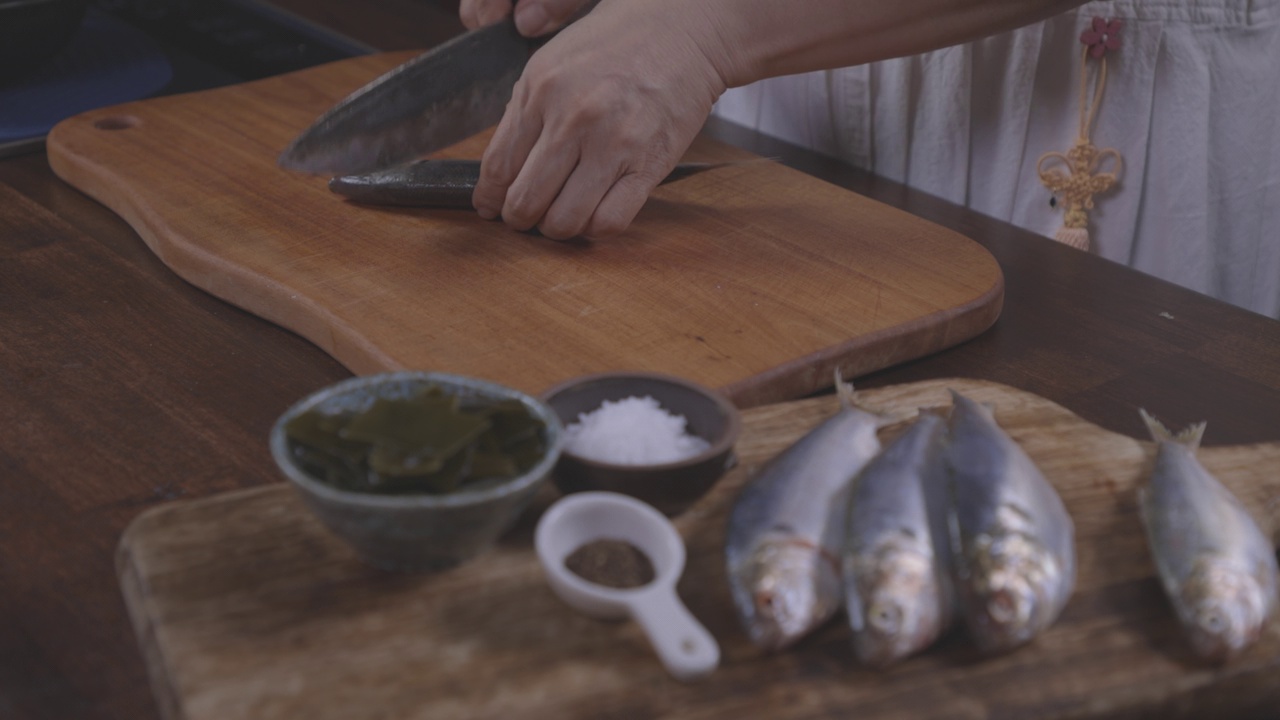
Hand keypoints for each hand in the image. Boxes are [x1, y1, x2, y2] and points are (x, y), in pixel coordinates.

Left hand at [472, 0, 730, 238]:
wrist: (682, 30)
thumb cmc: (617, 45)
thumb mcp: (553, 62)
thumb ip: (525, 112)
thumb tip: (503, 169)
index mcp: (540, 89)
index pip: (498, 166)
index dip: (489, 198)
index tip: (489, 209)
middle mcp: (572, 119)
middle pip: (525, 199)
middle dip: (518, 219)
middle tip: (524, 219)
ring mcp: (612, 144)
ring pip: (565, 220)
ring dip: (556, 229)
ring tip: (560, 218)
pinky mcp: (648, 165)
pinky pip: (610, 222)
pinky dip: (596, 228)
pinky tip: (595, 214)